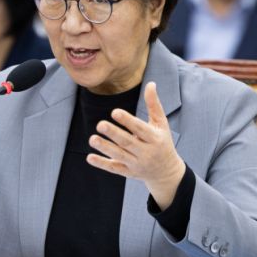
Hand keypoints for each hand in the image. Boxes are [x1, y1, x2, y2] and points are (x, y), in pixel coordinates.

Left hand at [87, 82, 185, 209]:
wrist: (166, 172)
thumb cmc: (162, 142)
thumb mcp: (161, 124)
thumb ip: (154, 105)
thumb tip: (151, 83)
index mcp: (155, 139)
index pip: (140, 129)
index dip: (128, 121)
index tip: (114, 112)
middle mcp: (146, 152)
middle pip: (128, 143)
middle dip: (114, 134)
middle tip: (100, 125)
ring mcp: (136, 164)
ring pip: (119, 156)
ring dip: (105, 148)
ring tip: (92, 139)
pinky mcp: (128, 172)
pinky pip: (114, 168)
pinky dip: (102, 164)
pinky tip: (89, 157)